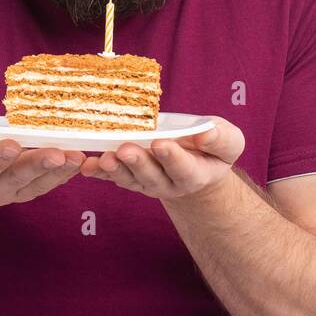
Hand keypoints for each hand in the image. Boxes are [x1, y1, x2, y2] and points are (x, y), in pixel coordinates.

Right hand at [0, 120, 84, 206]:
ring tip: (76, 157)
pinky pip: (50, 183)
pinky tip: (80, 160)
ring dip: (59, 171)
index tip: (12, 144)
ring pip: (38, 183)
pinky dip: (66, 173)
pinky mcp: (30, 189)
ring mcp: (14, 191)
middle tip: (57, 155)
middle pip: (17, 178)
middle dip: (37, 165)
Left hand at [78, 116, 244, 199]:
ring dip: (115, 168)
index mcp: (194, 174)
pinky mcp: (128, 177)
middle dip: (138, 162)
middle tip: (126, 149)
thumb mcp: (228, 142)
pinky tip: (87, 165)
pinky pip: (111, 176)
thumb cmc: (212, 148)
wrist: (195, 163)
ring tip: (105, 157)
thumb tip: (206, 133)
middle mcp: (167, 182)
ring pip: (128, 177)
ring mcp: (145, 182)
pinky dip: (98, 171)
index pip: (183, 169)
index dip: (172, 157)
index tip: (161, 144)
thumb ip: (221, 139)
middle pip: (151, 175)